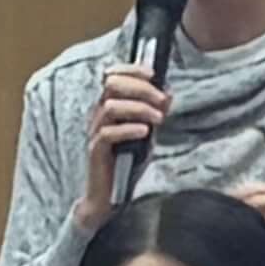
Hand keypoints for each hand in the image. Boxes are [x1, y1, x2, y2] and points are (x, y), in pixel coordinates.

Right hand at [76, 63, 170, 220]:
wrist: (110, 195)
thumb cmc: (127, 161)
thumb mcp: (146, 133)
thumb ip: (154, 113)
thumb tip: (168, 93)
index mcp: (109, 106)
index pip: (112, 76)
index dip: (130, 70)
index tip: (153, 73)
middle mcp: (98, 115)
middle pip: (111, 85)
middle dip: (140, 88)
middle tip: (162, 100)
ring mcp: (95, 132)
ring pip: (110, 106)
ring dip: (138, 108)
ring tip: (159, 119)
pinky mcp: (95, 151)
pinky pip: (107, 133)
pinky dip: (128, 129)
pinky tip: (145, 133)